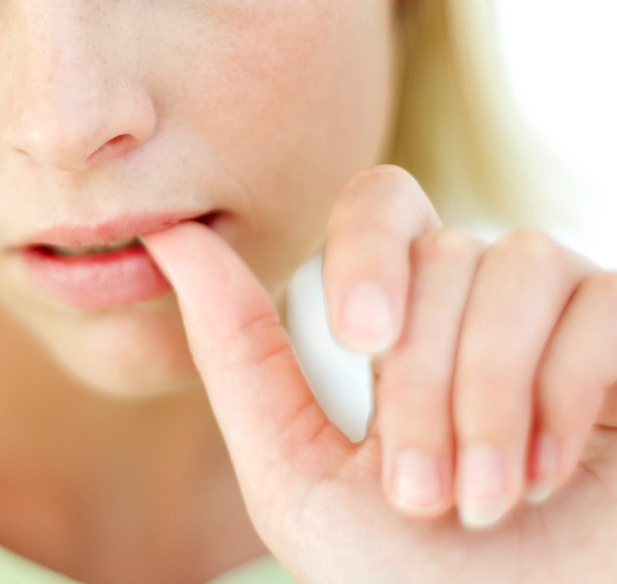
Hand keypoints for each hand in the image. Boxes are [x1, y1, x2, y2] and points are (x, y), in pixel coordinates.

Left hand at [143, 166, 616, 583]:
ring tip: (481, 500)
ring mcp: (565, 312)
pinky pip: (599, 304)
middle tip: (422, 492)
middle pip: (442, 251)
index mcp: (406, 312)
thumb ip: (238, 352)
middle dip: (422, 379)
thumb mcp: (300, 470)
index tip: (356, 336)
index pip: (381, 200)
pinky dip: (561, 396)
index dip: (367, 246)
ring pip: (518, 263)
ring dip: (487, 397)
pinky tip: (551, 477)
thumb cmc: (413, 579)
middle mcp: (484, 295)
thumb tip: (170, 236)